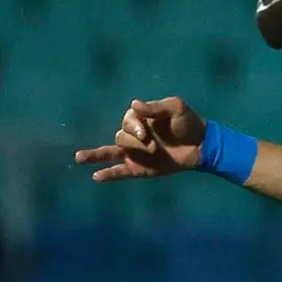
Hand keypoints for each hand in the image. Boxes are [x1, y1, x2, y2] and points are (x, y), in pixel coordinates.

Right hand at [74, 98, 206, 182]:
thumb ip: (155, 107)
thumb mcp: (176, 108)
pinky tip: (96, 177)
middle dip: (134, 142)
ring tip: (80, 157)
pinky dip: (108, 174)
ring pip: (111, 152)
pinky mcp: (140, 169)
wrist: (201, 146)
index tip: (146, 133)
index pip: (128, 121)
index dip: (134, 127)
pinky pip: (120, 172)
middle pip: (121, 136)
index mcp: (141, 119)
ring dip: (100, 154)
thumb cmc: (188, 124)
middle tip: (152, 147)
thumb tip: (134, 104)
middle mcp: (135, 136)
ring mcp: (135, 153)